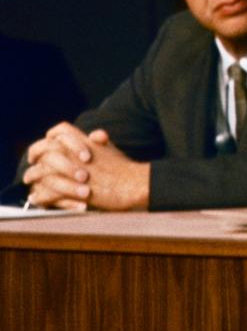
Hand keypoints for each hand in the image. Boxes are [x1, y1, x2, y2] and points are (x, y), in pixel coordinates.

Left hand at [24, 125, 149, 210]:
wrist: (134, 185)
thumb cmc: (125, 169)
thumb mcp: (112, 150)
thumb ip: (100, 142)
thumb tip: (97, 134)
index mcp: (85, 143)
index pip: (61, 131)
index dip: (50, 136)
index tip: (46, 142)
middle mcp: (75, 155)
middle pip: (45, 148)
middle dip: (34, 154)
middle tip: (32, 161)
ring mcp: (72, 172)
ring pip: (42, 171)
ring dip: (33, 176)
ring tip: (29, 181)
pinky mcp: (72, 190)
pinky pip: (48, 192)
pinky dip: (40, 197)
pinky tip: (36, 199)